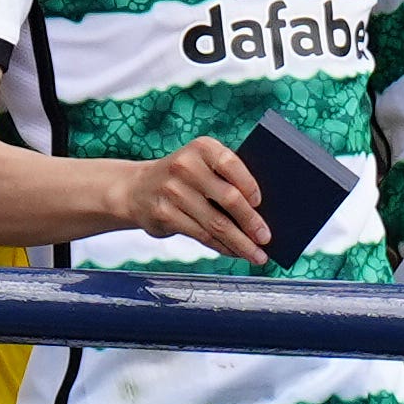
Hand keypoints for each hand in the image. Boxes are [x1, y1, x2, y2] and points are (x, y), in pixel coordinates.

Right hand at [122, 138, 270, 263]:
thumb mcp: (202, 166)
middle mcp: (185, 166)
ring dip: (241, 243)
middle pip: (228, 198)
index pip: (230, 163)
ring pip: (216, 223)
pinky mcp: (165, 214)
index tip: (261, 204)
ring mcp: (172, 190)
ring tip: (257, 255)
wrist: (138, 189)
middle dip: (251, 222)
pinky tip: (234, 252)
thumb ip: (227, 180)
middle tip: (266, 238)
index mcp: (201, 148)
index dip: (249, 184)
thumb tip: (263, 215)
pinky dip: (222, 247)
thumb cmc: (185, 180)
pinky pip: (202, 235)